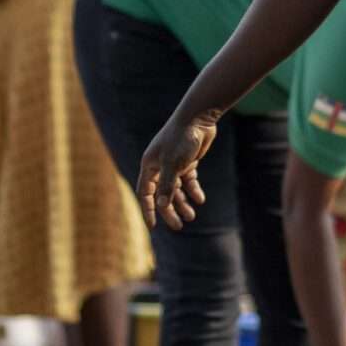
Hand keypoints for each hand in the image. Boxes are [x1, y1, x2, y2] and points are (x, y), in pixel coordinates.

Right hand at [137, 110, 218, 229]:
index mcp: (149, 166)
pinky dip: (193, 190)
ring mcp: (173, 164)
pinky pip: (188, 180)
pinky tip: (200, 200)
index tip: (153, 227)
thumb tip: (162, 206)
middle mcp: (159, 166)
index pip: (145, 193)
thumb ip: (168, 185)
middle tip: (178, 226)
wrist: (198, 117)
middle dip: (169, 211)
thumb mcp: (173, 164)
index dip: (148, 210)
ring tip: (191, 216)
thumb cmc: (182, 138)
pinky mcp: (188, 161)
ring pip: (176, 189)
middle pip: (162, 194)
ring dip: (182, 203)